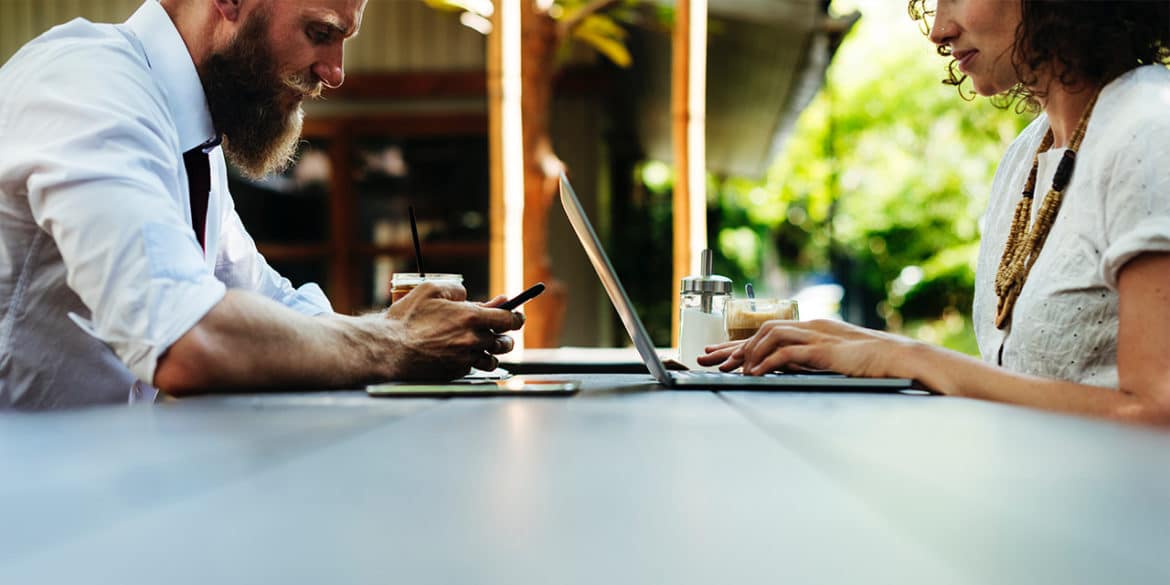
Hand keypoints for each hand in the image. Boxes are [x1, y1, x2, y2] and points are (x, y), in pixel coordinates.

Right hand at [385, 281, 524, 379]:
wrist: (388, 349)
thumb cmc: (406, 319)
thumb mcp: (430, 290)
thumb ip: (455, 289)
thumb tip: (467, 296)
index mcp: (471, 317)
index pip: (508, 319)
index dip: (516, 317)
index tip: (518, 315)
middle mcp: (472, 340)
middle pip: (504, 341)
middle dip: (505, 336)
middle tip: (500, 331)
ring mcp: (464, 359)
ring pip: (492, 359)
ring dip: (492, 352)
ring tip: (485, 345)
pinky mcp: (455, 373)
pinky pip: (474, 369)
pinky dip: (474, 362)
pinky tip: (464, 355)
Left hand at [696, 319, 913, 378]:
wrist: (898, 358)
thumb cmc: (869, 362)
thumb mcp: (831, 359)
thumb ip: (807, 360)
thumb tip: (781, 369)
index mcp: (810, 329)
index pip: (766, 333)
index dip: (738, 344)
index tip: (716, 354)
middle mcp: (809, 327)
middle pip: (760, 331)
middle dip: (731, 347)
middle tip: (707, 359)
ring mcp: (816, 336)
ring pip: (770, 335)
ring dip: (748, 352)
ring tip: (731, 369)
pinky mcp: (823, 351)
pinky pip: (788, 351)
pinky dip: (768, 361)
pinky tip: (755, 372)